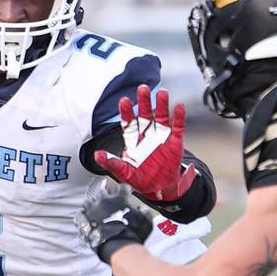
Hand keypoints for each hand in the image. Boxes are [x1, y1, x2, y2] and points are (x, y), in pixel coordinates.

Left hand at [75, 184, 152, 262]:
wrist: (119, 249)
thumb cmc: (135, 236)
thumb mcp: (146, 223)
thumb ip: (145, 213)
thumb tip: (141, 209)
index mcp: (120, 198)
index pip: (122, 187)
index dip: (124, 190)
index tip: (126, 194)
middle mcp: (105, 200)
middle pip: (104, 191)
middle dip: (108, 195)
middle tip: (110, 202)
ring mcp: (93, 209)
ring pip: (90, 200)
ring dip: (94, 204)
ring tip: (97, 210)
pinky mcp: (84, 220)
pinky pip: (81, 213)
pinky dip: (84, 215)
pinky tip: (87, 218)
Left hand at [95, 85, 195, 201]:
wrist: (160, 187)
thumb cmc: (141, 177)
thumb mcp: (124, 172)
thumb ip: (111, 163)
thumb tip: (97, 156)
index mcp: (134, 139)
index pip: (129, 122)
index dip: (127, 112)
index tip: (124, 101)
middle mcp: (147, 134)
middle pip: (145, 114)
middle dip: (143, 102)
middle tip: (142, 89)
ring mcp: (161, 136)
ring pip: (161, 117)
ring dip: (162, 105)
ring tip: (162, 93)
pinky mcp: (175, 141)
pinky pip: (177, 127)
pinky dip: (179, 117)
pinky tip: (179, 107)